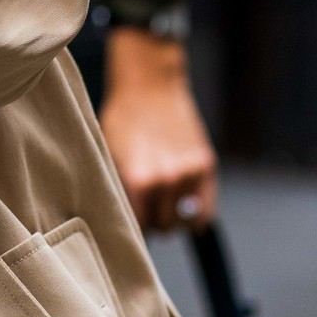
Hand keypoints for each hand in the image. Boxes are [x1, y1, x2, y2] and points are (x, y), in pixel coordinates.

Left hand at [98, 26, 218, 234]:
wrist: (149, 86)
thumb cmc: (122, 120)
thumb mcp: (109, 156)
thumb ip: (119, 191)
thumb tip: (121, 223)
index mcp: (138, 180)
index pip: (139, 228)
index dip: (131, 230)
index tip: (128, 228)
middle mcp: (167, 180)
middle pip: (163, 227)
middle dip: (153, 222)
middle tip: (145, 209)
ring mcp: (191, 173)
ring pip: (185, 222)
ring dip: (174, 219)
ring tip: (161, 207)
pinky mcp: (207, 165)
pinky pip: (206, 210)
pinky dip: (196, 216)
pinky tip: (183, 210)